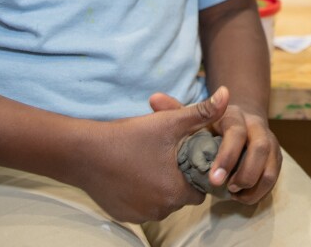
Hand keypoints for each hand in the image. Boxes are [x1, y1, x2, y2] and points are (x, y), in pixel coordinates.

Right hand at [73, 86, 228, 222]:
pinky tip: (135, 174)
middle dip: (180, 180)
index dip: (198, 172)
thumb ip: (202, 113)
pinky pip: (143, 208)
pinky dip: (142, 195)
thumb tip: (227, 94)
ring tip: (151, 164)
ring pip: (163, 204)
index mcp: (176, 191)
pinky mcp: (125, 217)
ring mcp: (141, 215)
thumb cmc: (128, 136)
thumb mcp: (168, 123)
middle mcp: (161, 210)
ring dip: (162, 188)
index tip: (187, 156)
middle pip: (182, 197)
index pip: (201, 188)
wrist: (83, 153)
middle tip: (168, 158)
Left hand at [150, 91, 281, 203]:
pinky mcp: (276, 159)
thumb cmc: (210, 124)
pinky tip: (241, 198)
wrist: (240, 123)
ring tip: (233, 195)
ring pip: (271, 167)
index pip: (237, 133)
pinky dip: (258, 192)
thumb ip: (176, 111)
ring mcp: (270, 143)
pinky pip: (273, 179)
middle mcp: (257, 127)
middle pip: (261, 149)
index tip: (213, 179)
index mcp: (235, 116)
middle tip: (225, 190)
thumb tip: (154, 99)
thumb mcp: (194, 117)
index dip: (227, 156)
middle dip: (244, 173)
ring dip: (253, 185)